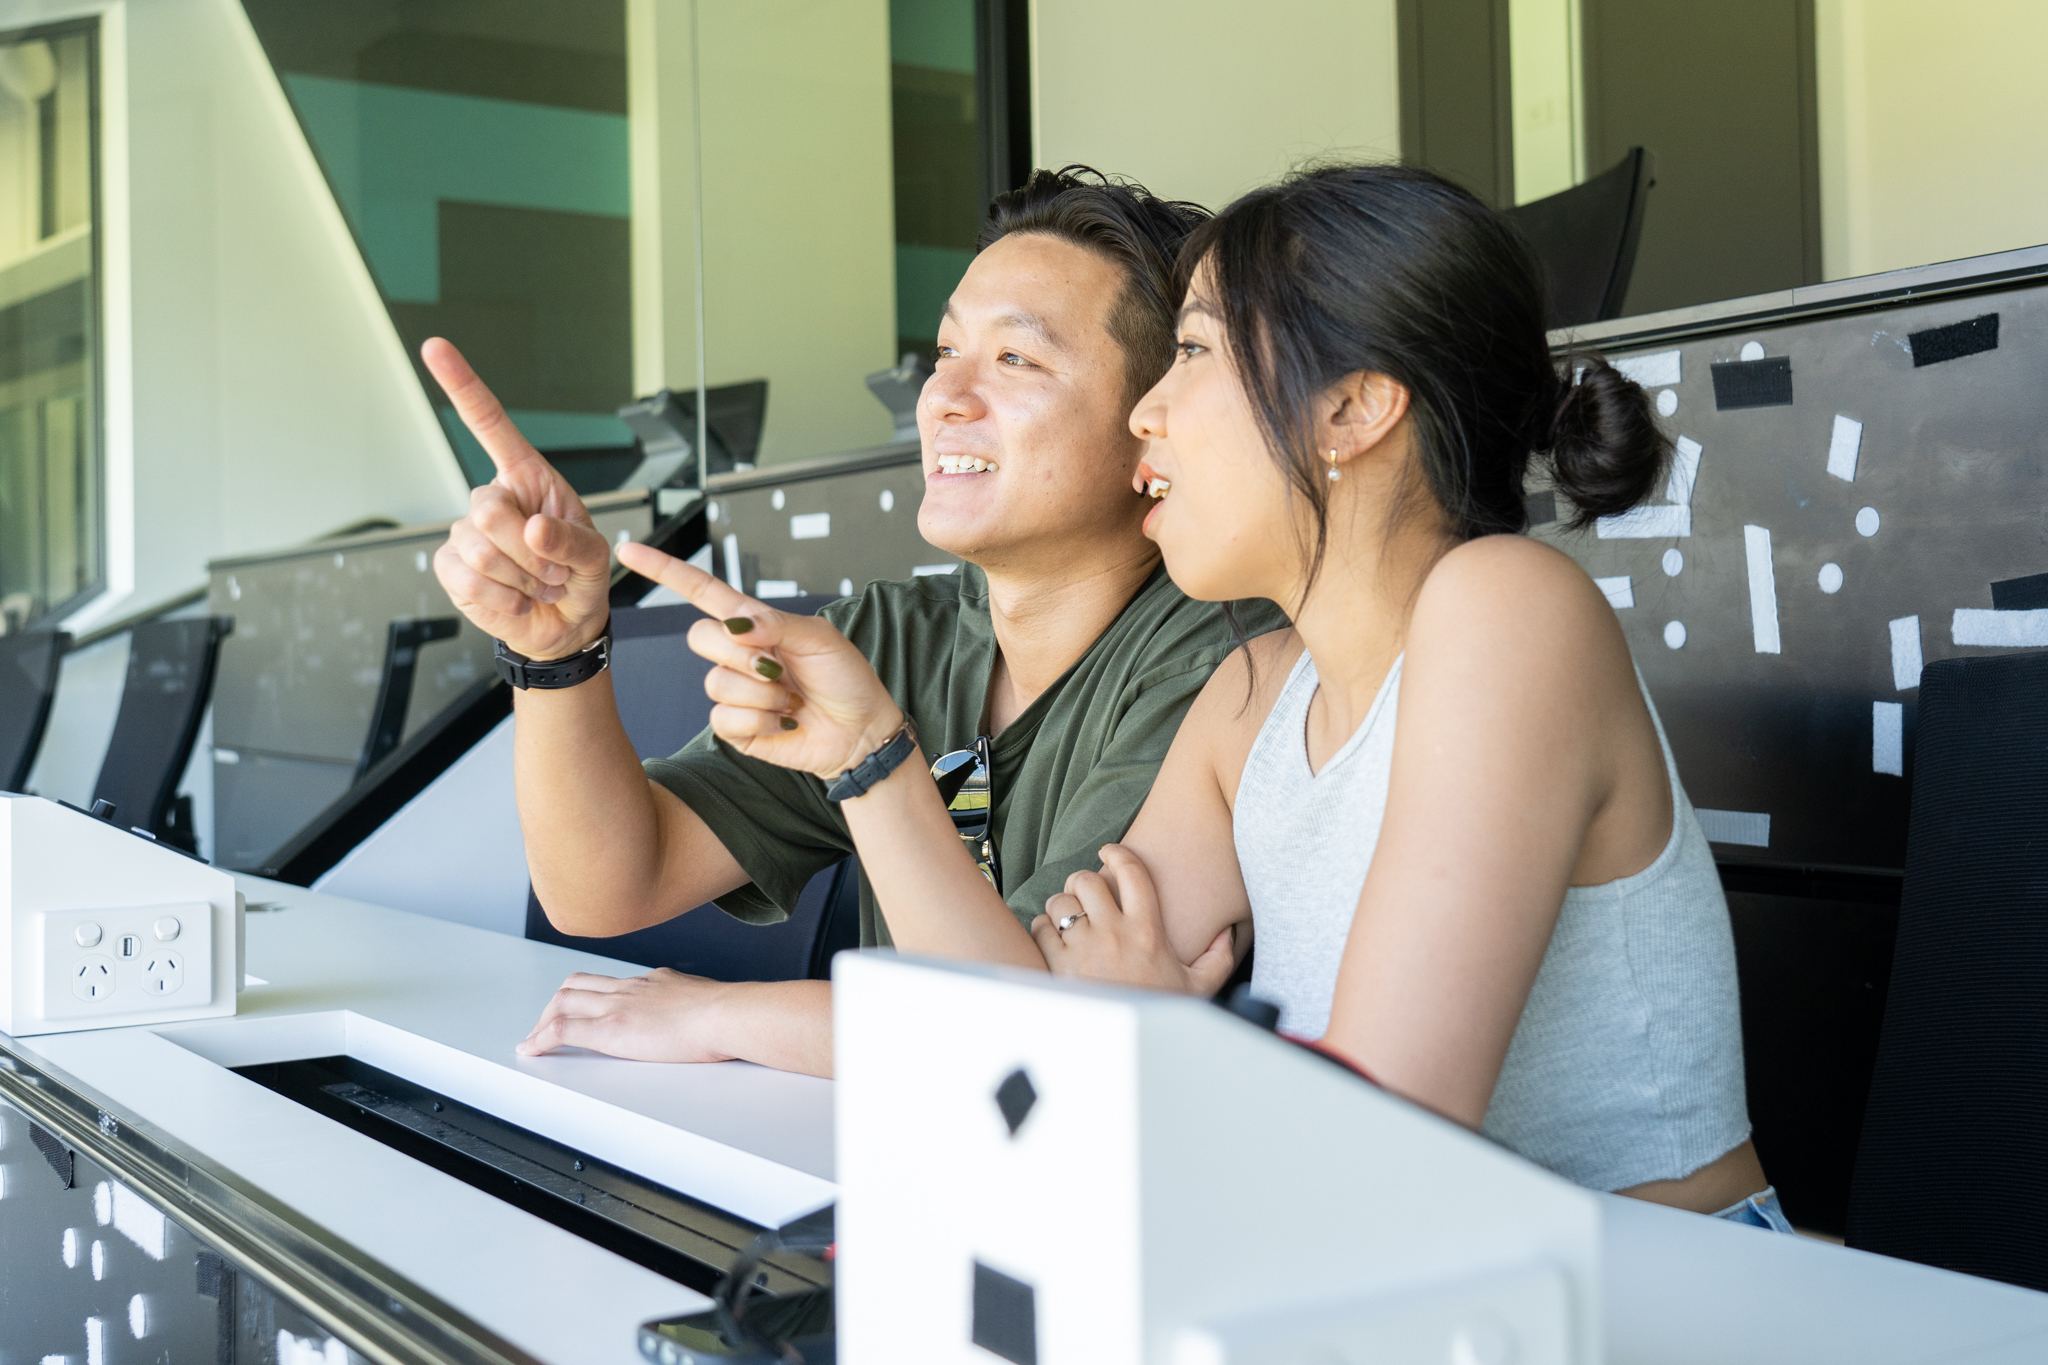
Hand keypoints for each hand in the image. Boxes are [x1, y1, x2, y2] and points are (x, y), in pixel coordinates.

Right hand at [424, 338, 614, 659]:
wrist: (564, 626)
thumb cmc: (580, 577)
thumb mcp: (595, 555)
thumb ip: (571, 540)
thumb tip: (532, 530)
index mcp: (527, 478)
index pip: (491, 424)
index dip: (463, 386)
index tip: (435, 347)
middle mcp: (493, 499)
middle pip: (487, 507)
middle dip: (527, 549)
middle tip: (552, 569)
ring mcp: (466, 533)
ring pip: (479, 548)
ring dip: (521, 578)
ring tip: (538, 584)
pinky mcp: (451, 568)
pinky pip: (467, 579)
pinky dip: (502, 598)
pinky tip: (517, 599)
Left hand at [516, 968, 737, 1061]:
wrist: (727, 1015)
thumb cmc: (729, 1015)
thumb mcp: (707, 1001)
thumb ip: (693, 1005)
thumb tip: (700, 1016)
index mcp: (654, 982)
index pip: (609, 982)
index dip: (586, 994)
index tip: (580, 1009)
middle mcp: (631, 987)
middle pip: (577, 985)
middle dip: (556, 1004)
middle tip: (546, 1026)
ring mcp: (618, 1004)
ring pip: (563, 1000)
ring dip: (544, 1020)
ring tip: (535, 1039)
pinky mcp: (611, 1028)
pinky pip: (564, 1028)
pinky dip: (541, 1039)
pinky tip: (532, 1050)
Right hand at [616, 541, 907, 780]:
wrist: (861, 731)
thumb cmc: (846, 678)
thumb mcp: (820, 638)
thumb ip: (775, 623)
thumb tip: (734, 623)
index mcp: (754, 623)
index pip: (701, 592)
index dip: (665, 571)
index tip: (629, 551)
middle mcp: (737, 655)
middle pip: (700, 638)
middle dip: (743, 654)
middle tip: (780, 668)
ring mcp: (734, 692)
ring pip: (715, 682)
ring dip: (761, 693)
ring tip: (790, 699)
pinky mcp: (736, 727)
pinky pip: (724, 718)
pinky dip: (760, 720)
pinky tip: (784, 722)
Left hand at [1032, 844, 1237, 994]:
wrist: (1125, 1047)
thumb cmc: (1158, 1013)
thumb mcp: (1197, 988)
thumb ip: (1217, 959)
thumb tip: (1228, 935)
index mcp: (1148, 930)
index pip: (1132, 872)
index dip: (1117, 853)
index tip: (1108, 852)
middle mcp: (1115, 933)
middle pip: (1086, 880)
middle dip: (1081, 881)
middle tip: (1083, 892)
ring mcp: (1084, 947)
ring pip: (1060, 901)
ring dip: (1060, 905)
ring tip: (1067, 918)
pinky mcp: (1059, 964)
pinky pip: (1042, 928)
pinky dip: (1043, 929)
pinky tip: (1053, 941)